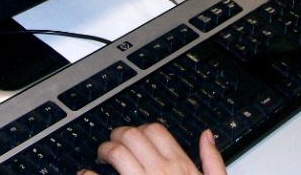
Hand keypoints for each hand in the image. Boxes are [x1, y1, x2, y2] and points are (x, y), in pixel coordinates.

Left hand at [78, 123, 225, 174]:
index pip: (156, 131)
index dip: (141, 129)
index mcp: (181, 167)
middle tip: (113, 143)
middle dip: (118, 135)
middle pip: (132, 136)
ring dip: (104, 149)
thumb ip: (212, 161)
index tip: (135, 137)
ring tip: (102, 158)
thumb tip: (206, 136)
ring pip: (116, 152)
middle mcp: (160, 172)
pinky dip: (88, 174)